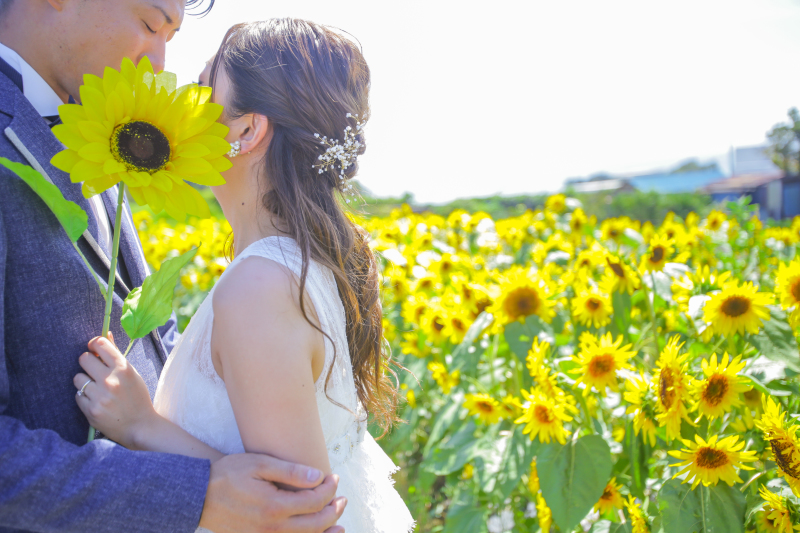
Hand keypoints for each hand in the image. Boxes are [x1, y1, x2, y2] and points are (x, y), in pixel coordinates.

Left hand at [73, 333, 156, 446]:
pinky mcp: (90, 410)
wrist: (140, 426)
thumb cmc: (137, 398)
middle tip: (94, 372)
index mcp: (123, 368)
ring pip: (78, 378)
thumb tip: (105, 334)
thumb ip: (116, 354)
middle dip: (87, 363)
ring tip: (97, 390)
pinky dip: (85, 398)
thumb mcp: (132, 373)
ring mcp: (99, 395)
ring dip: (85, 382)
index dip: (94, 345)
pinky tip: (96, 402)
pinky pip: (78, 396)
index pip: (99, 343)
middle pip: (83, 358)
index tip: (94, 350)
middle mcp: (110, 379)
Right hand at [199, 454, 346, 532]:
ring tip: (339, 525)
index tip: (334, 478)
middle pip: (315, 524)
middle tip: (342, 499)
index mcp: (275, 506)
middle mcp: (273, 528)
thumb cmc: (228, 475)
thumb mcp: (259, 464)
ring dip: (325, 532)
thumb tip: (318, 477)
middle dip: (333, 511)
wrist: (198, 496)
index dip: (329, 489)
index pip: (315, 501)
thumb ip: (290, 472)